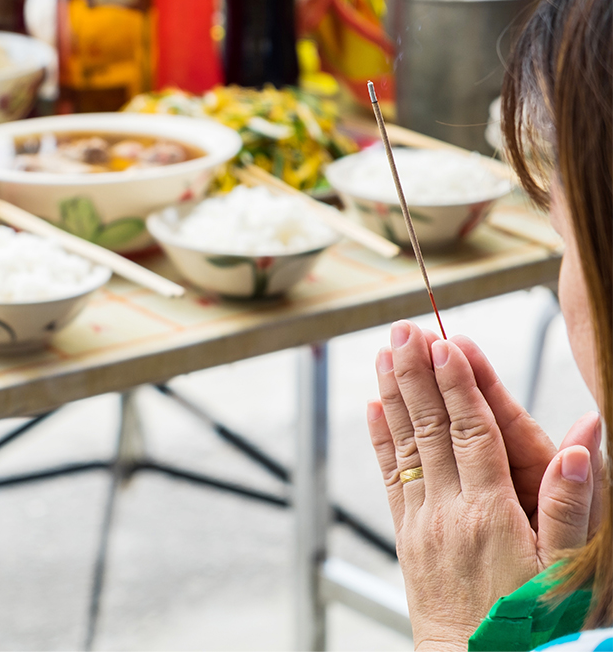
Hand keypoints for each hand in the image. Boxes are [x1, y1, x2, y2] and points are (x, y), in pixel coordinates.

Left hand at [366, 321, 594, 649]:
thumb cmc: (529, 626)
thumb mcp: (565, 573)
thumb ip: (570, 509)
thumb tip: (578, 450)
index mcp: (489, 511)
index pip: (470, 432)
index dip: (457, 384)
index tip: (444, 342)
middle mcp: (447, 508)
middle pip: (429, 427)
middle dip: (416, 373)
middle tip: (402, 329)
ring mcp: (421, 519)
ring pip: (404, 443)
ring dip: (394, 394)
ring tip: (383, 352)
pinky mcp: (407, 533)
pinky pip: (390, 474)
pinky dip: (380, 437)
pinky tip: (373, 407)